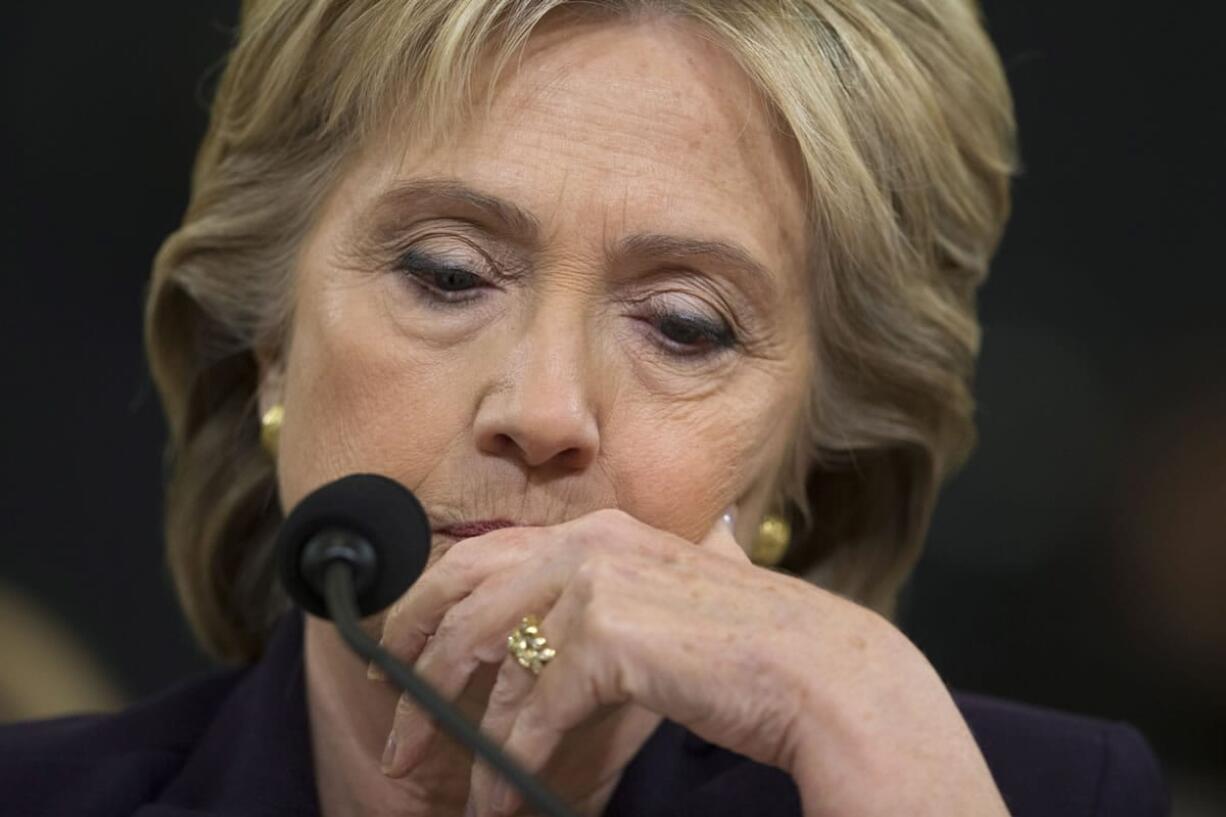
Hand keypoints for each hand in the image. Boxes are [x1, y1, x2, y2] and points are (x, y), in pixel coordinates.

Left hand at [375, 508, 1008, 816]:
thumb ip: (622, 591)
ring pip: (490, 663)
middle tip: (394, 723)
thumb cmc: (754, 647)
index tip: (403, 657)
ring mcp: (596, 585)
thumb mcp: (671, 599)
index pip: (481, 556)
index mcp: (597, 531)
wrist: (820, 676)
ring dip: (450, 732)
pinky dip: (505, 765)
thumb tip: (591, 610)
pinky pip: (532, 712)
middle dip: (414, 664)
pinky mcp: (606, 639)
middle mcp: (587, 544)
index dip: (428, 607)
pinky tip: (498, 800)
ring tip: (429, 779)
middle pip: (463, 596)